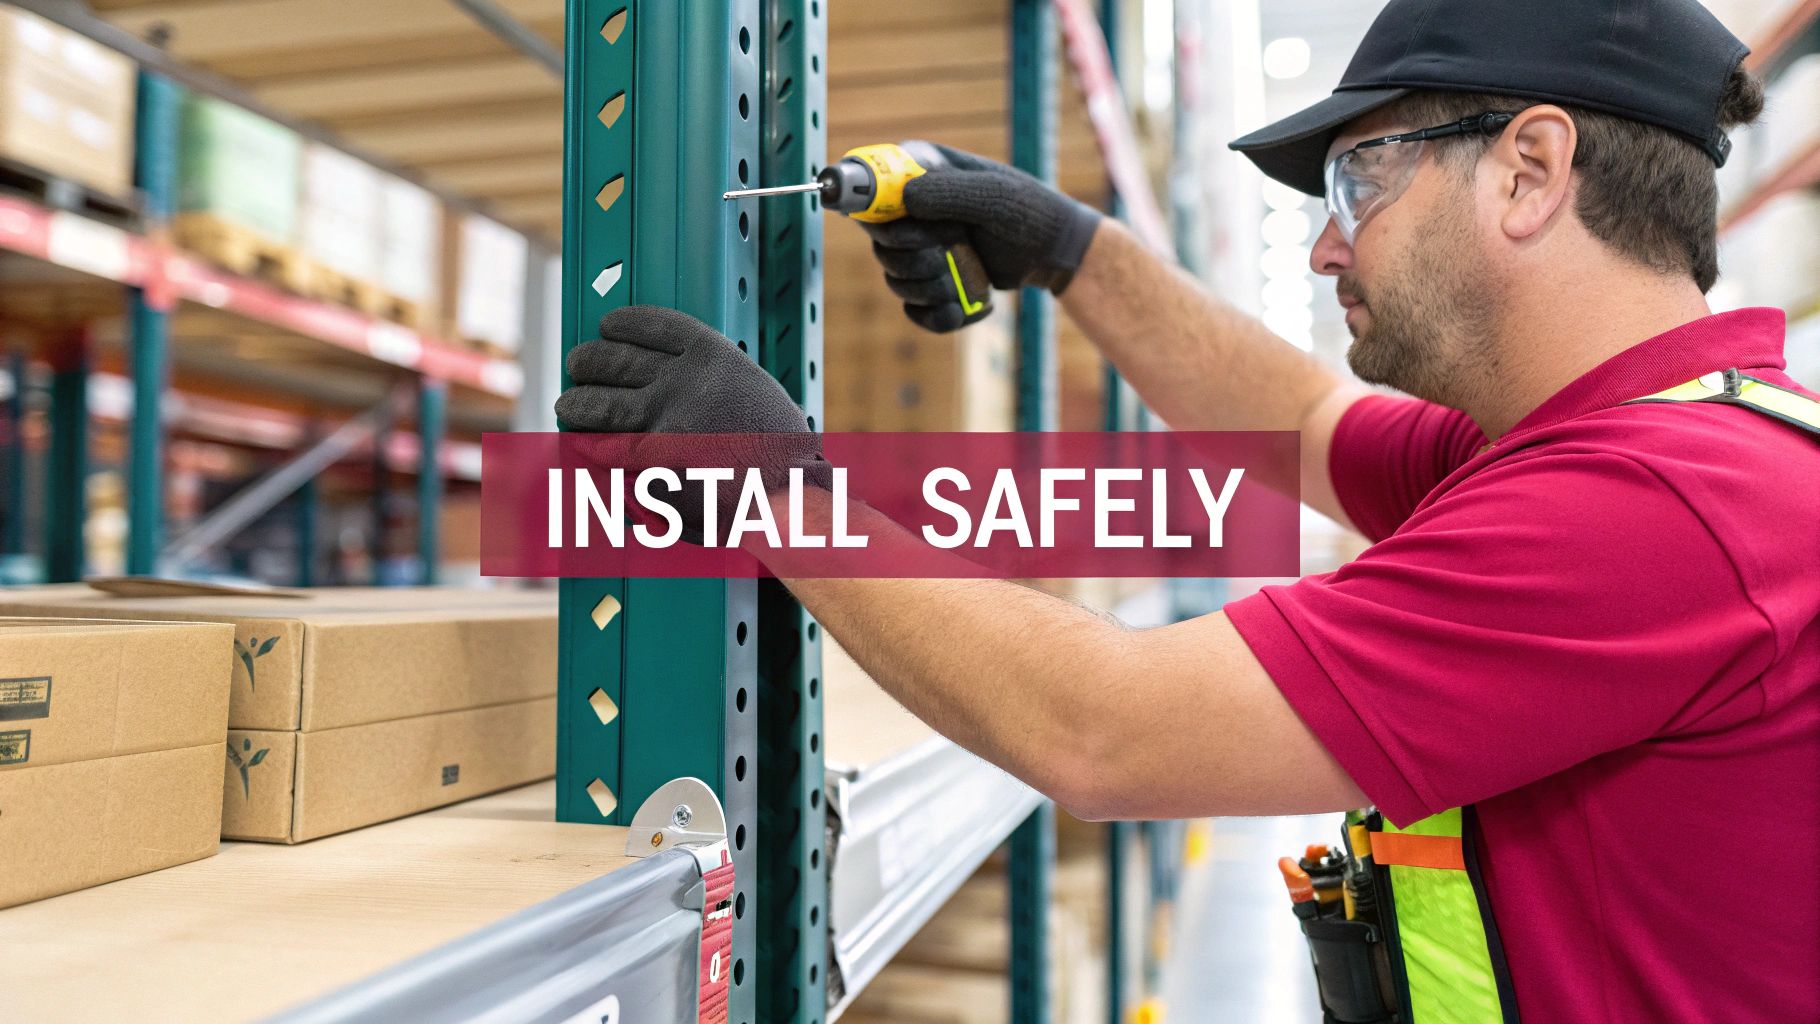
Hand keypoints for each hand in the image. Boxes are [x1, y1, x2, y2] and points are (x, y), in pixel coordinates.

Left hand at [556, 305, 827, 542]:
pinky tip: (581, 445)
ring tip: (569, 404)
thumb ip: (710, 382)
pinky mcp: (647, 467)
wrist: (789, 496)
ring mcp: (661, 423)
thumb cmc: (779, 451)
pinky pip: (607, 454)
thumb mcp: (752, 392)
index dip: (622, 324)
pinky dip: (590, 450)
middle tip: (577, 365)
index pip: (650, 326)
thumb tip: (667, 380)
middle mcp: (680, 382)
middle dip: (588, 361)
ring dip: (578, 403)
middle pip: (614, 360)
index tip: (608, 326)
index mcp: (711, 356)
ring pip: (599, 406)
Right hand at [868, 143, 1100, 310]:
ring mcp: (921, 247)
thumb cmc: (1029, 212)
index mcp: (922, 175)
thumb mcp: (994, 196)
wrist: (1053, 251)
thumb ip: (948, 192)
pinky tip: (961, 312)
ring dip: (926, 290)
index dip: (875, 212)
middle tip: (947, 259)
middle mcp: (913, 210)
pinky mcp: (931, 280)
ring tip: (964, 285)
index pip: (874, 189)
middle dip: (913, 260)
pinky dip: (934, 317)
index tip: (908, 235)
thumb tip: (903, 198)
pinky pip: (913, 308)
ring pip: (895, 278)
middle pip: (881, 242)